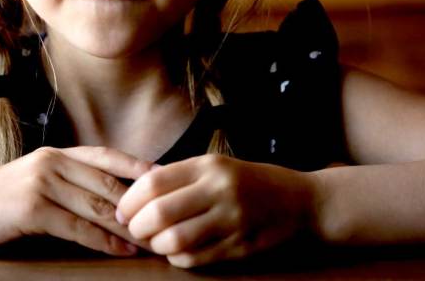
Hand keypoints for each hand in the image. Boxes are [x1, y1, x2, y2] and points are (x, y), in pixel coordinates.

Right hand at [0, 146, 155, 255]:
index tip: (166, 181)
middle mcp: (51, 162)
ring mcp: (41, 183)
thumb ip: (63, 181)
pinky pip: (79, 227)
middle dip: (141, 204)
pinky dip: (104, 240)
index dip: (138, 168)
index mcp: (54, 154)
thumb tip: (103, 197)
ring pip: (98, 206)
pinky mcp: (32, 209)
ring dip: (130, 226)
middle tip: (167, 220)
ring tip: (154, 240)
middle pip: (109, 183)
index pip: (106, 156)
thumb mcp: (31, 181)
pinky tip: (122, 249)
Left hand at [115, 154, 317, 267]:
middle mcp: (220, 190)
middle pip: (159, 213)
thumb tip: (134, 193)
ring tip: (156, 241)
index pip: (153, 182)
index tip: (123, 209)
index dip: (131, 200)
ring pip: (174, 240)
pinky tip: (177, 250)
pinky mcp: (240, 247)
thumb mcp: (216, 165)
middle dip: (138, 226)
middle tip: (135, 229)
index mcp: (209, 165)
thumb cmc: (249, 181)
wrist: (301, 202)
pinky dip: (176, 258)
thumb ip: (179, 177)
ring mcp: (232, 220)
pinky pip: (194, 259)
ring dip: (156, 245)